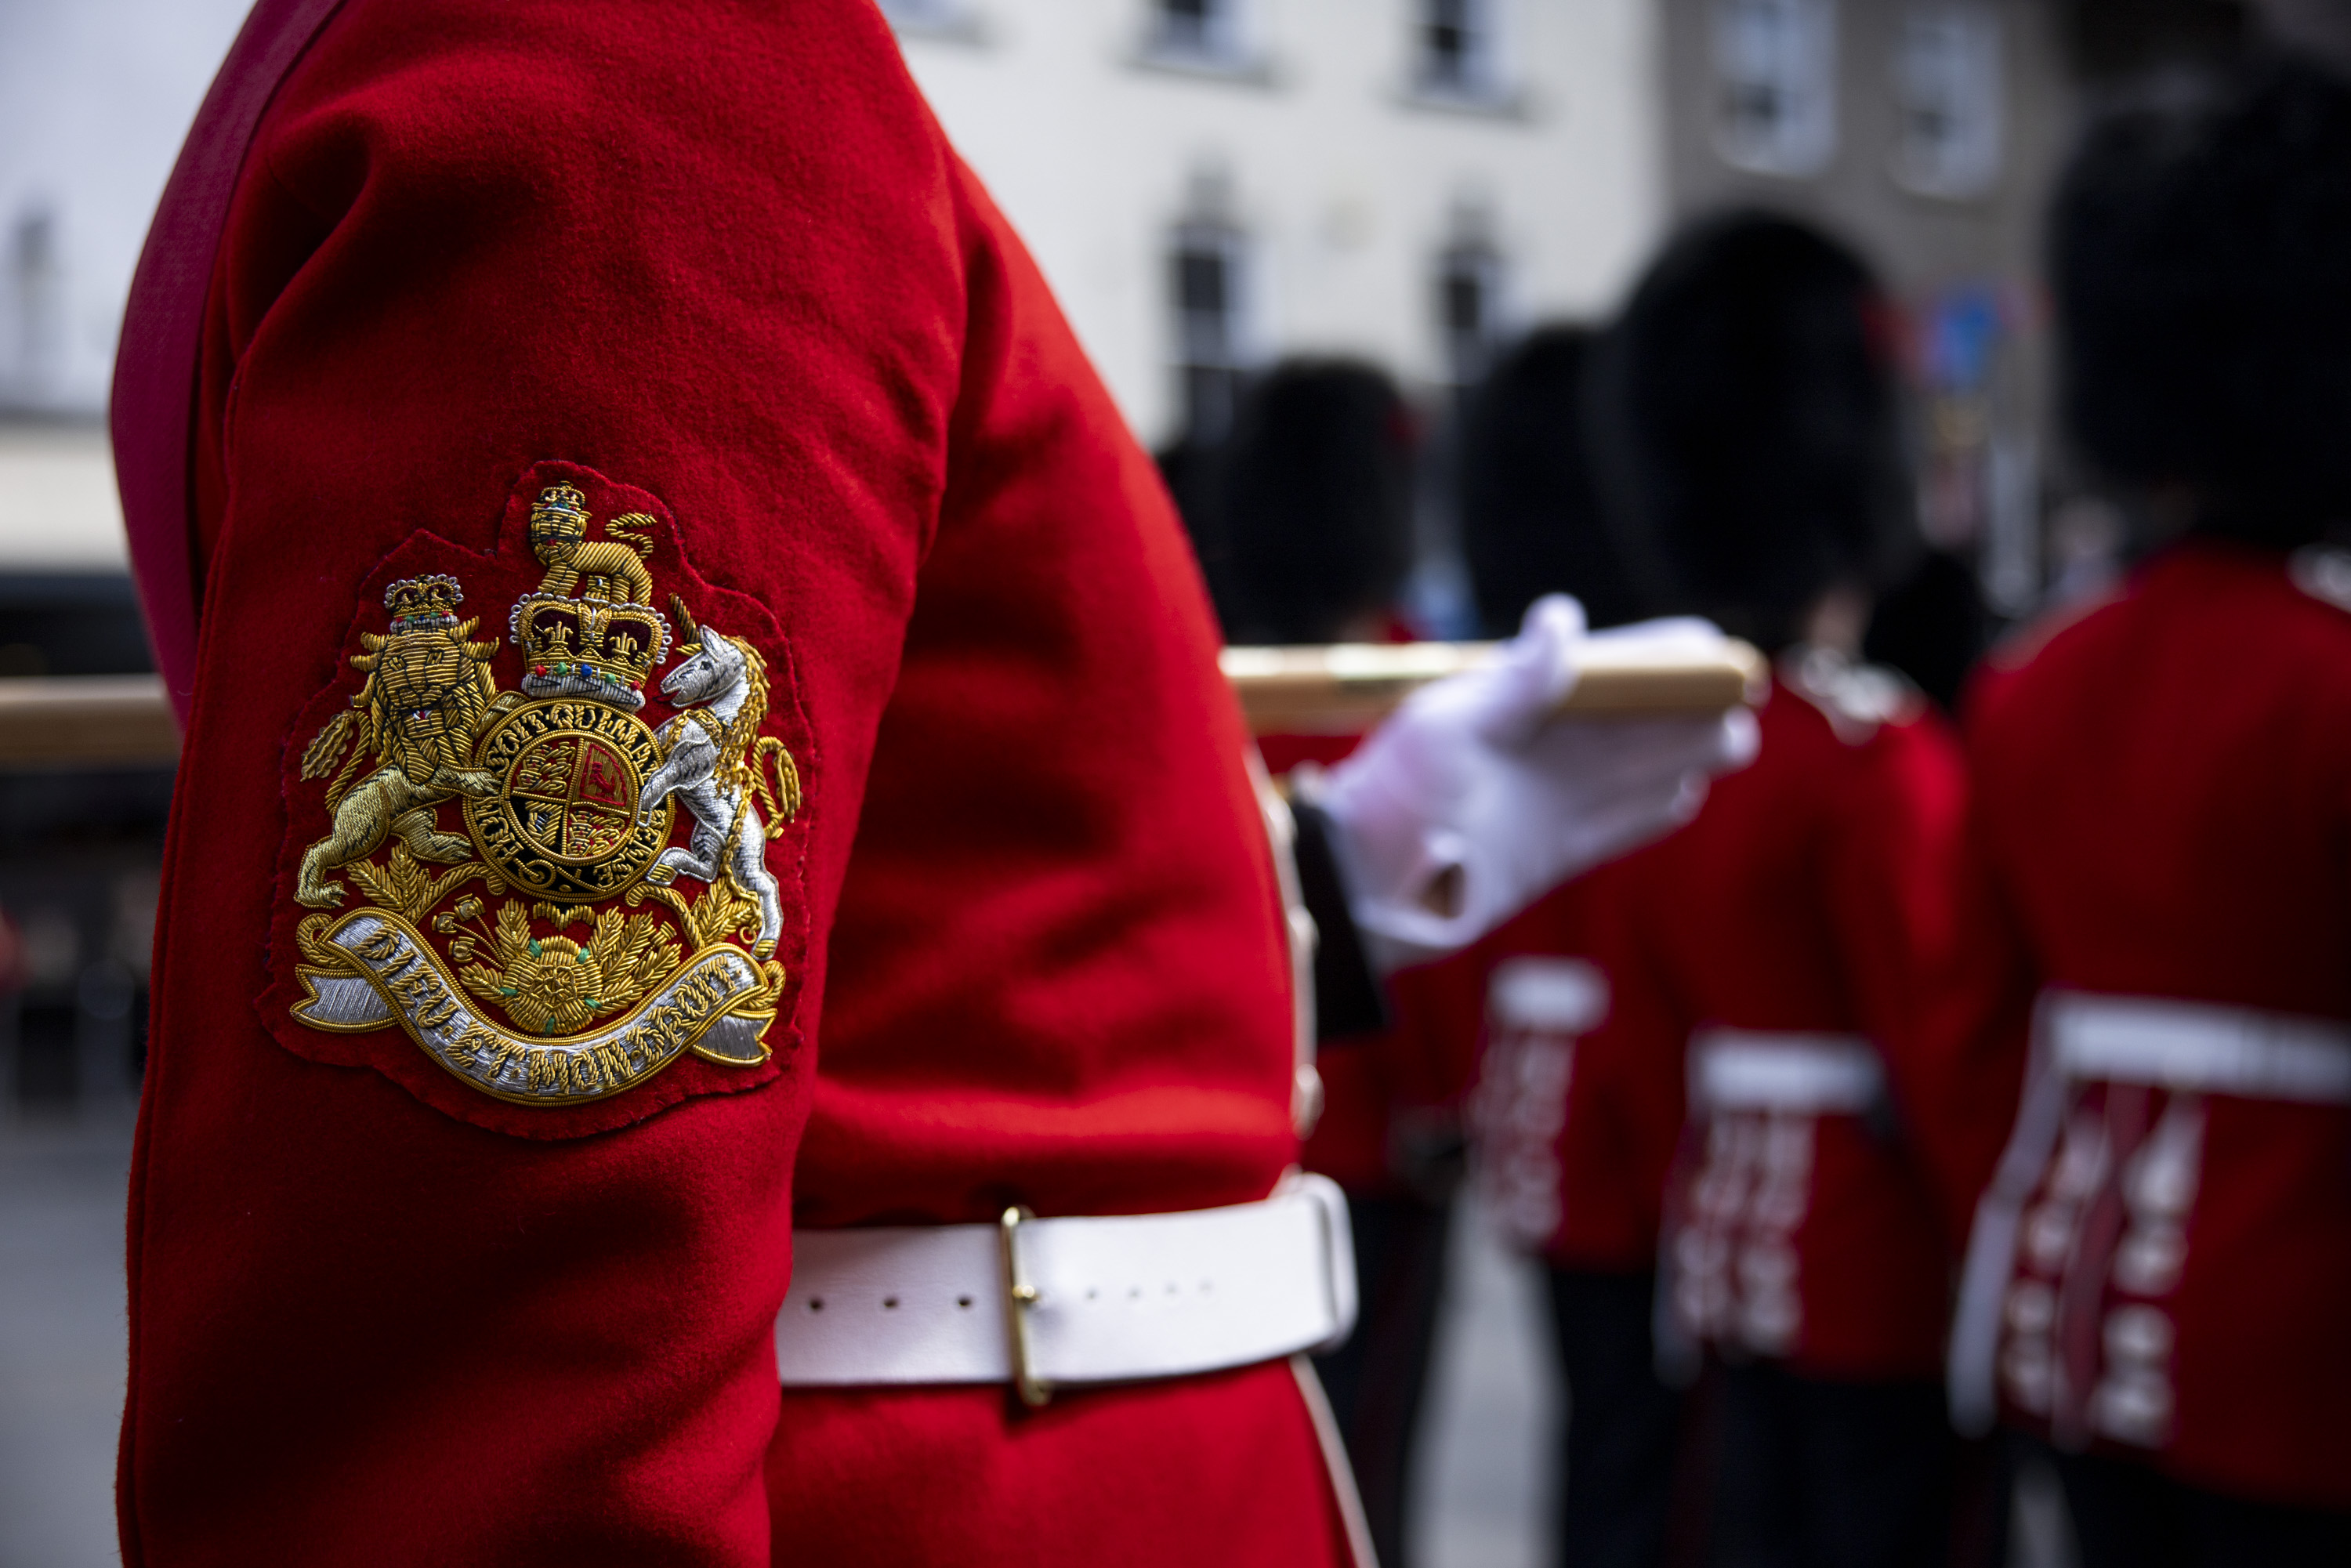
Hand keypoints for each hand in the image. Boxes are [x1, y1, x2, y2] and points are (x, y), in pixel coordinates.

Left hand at [1297, 596, 1757, 965]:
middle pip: (1629, 724)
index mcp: (1516, 709)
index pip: (1601, 673)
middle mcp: (1536, 754)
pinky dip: (1649, 810)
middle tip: (1740, 699)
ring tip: (1733, 740)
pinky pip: (1614, 827)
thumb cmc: (1391, 797)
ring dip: (1681, 756)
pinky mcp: (1547, 856)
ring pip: (1632, 773)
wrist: (1360, 888)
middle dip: (1684, 709)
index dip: (1654, 657)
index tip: (1707, 643)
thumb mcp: (1448, 729)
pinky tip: (1686, 795)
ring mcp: (1544, 806)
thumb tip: (1565, 618)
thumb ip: (1515, 685)